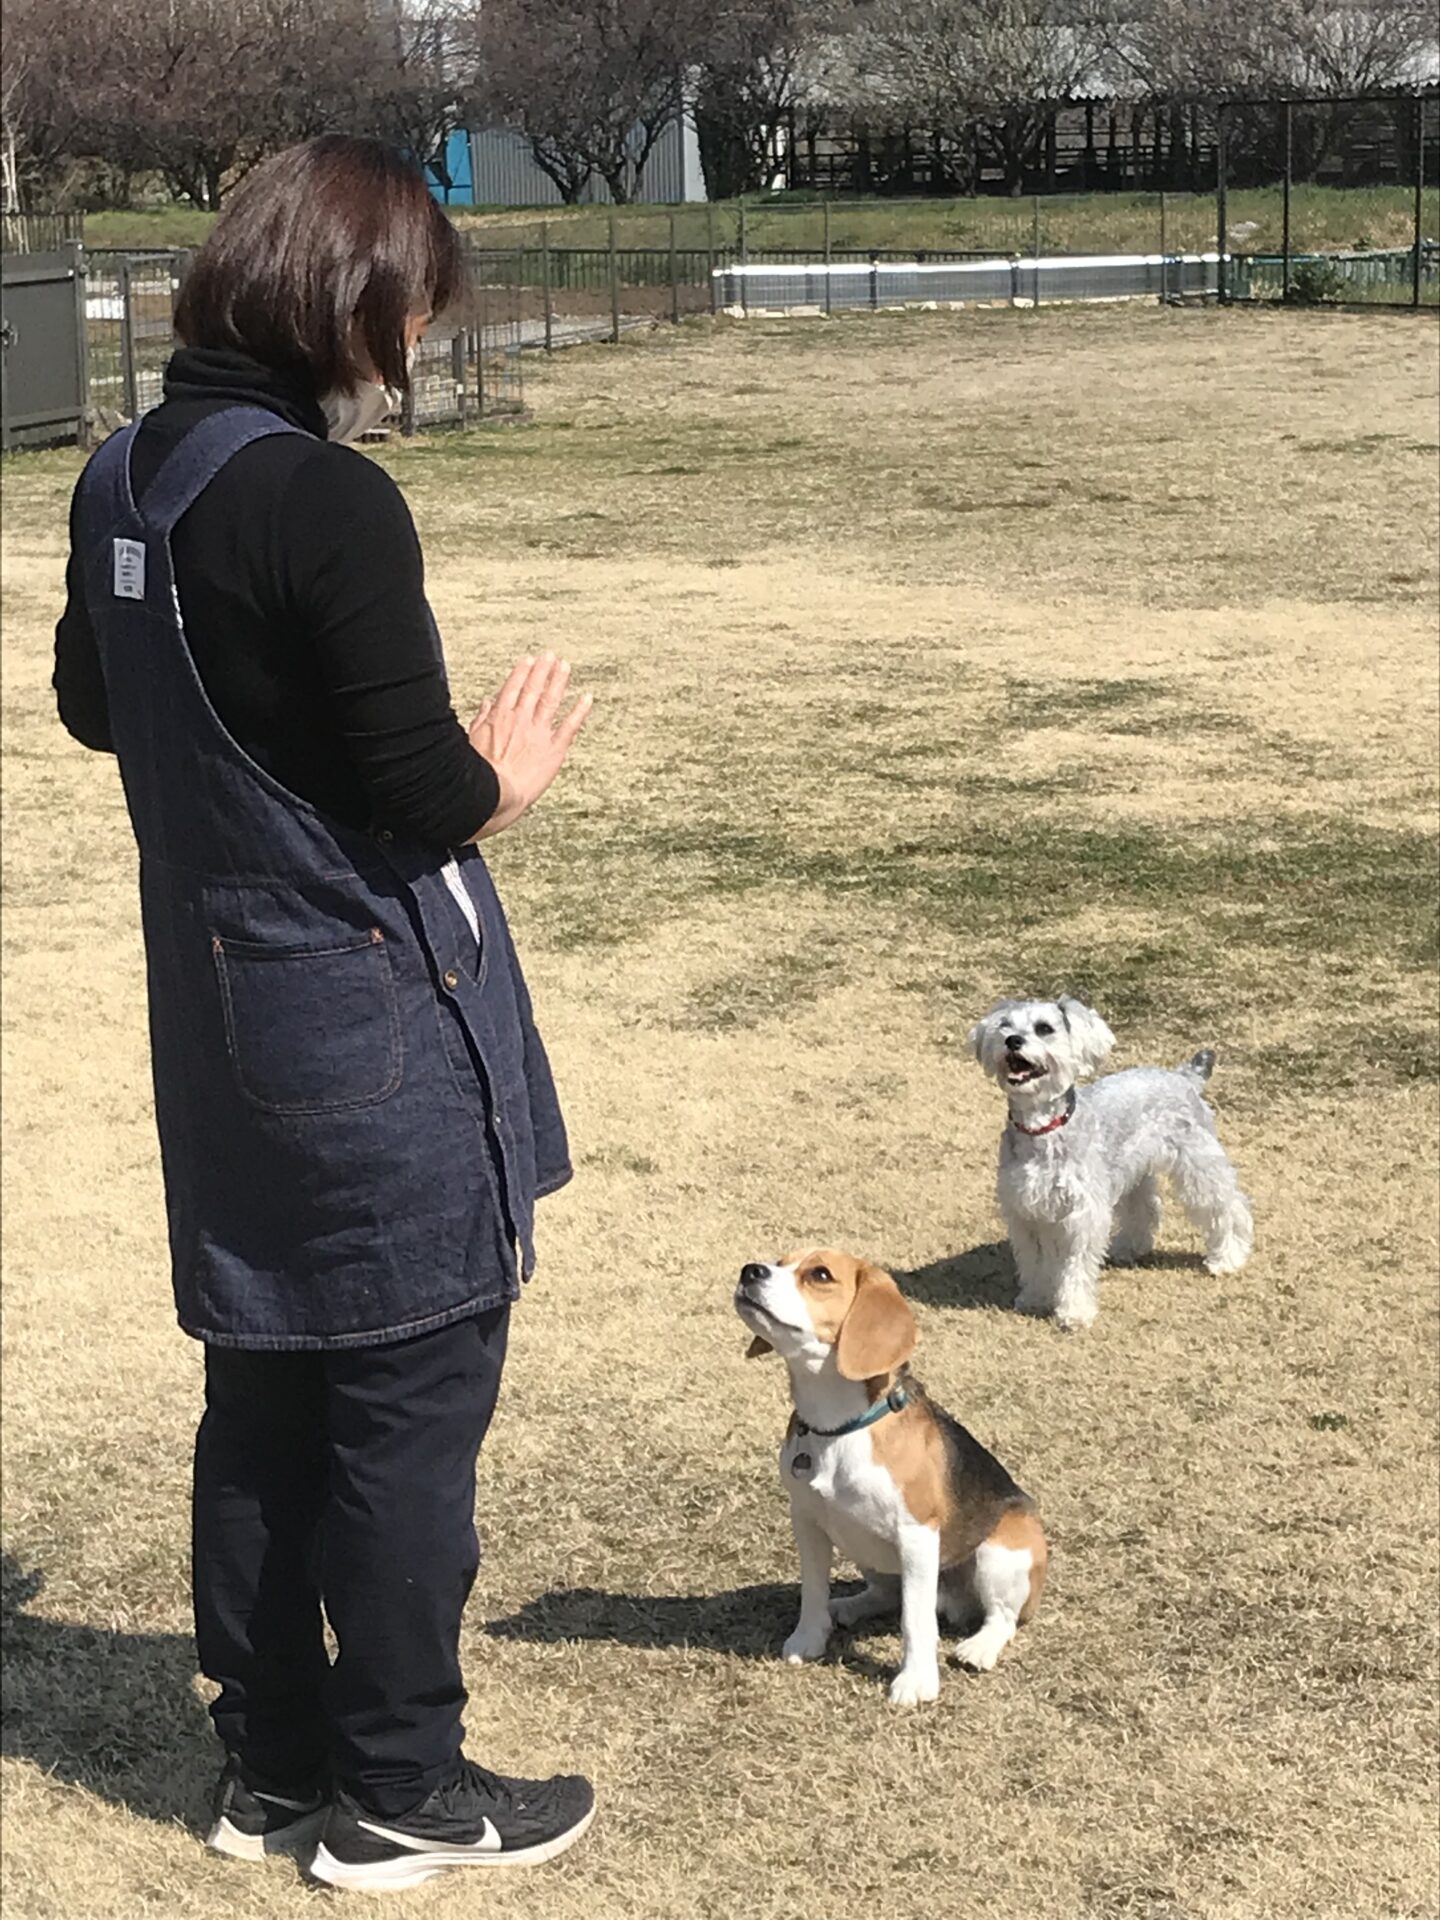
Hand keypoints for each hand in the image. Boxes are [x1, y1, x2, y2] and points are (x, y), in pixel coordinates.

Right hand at [466, 652, 592, 839]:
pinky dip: (580, 711)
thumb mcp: (471, 741)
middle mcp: (520, 720)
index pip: (513, 688)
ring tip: (565, 666)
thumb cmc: (478, 774)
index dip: (522, 672)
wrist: (495, 795)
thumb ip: (482, 720)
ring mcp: (539, 733)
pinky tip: (586, 698)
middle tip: (550, 655)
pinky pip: (570, 726)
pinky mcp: (554, 750)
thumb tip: (486, 703)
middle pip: (533, 689)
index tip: (529, 660)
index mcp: (499, 718)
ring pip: (551, 700)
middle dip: (542, 670)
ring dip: (559, 681)